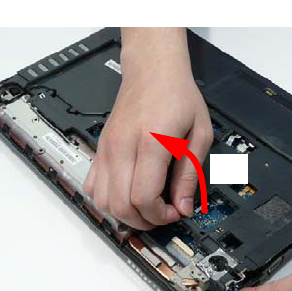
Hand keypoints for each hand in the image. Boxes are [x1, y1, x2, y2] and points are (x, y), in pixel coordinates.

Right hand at [84, 28, 212, 231]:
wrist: (152, 69)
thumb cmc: (177, 96)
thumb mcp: (199, 134)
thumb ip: (190, 174)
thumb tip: (183, 207)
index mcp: (150, 142)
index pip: (143, 198)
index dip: (159, 215)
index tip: (174, 211)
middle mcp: (123, 146)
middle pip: (120, 205)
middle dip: (143, 221)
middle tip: (160, 214)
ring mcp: (107, 148)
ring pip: (102, 201)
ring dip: (124, 214)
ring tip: (144, 208)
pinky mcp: (100, 149)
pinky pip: (92, 187)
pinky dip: (107, 200)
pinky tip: (125, 196)